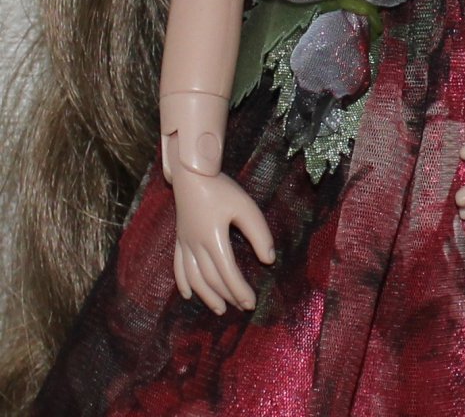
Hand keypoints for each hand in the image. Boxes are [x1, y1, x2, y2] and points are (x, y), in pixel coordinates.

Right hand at [169, 146, 274, 314]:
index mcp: (213, 239)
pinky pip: (178, 266)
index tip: (251, 302)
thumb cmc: (221, 189)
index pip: (228, 273)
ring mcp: (185, 243)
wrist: (191, 172)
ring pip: (193, 278)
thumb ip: (259, 233)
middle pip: (211, 279)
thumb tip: (269, 259)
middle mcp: (196, 245)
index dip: (239, 291)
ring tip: (219, 309)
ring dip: (206, 296)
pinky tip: (188, 295)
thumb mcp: (246, 207)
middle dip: (228, 296)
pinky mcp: (179, 238)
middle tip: (242, 307)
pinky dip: (183, 283)